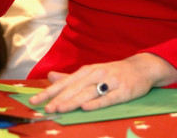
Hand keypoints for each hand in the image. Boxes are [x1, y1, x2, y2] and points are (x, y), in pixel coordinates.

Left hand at [29, 54, 176, 112]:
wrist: (141, 68)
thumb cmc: (113, 72)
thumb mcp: (91, 71)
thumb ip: (71, 77)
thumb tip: (51, 77)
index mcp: (86, 71)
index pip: (64, 83)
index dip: (49, 92)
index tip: (35, 100)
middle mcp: (96, 74)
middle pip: (74, 88)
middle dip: (58, 99)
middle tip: (45, 108)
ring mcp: (109, 82)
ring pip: (88, 93)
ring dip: (73, 101)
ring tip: (59, 109)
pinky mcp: (123, 91)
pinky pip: (108, 98)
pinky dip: (96, 103)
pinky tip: (86, 108)